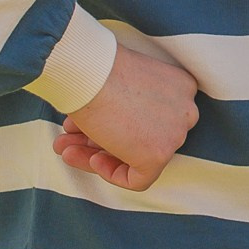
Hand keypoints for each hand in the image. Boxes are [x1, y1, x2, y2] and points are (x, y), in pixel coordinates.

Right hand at [54, 45, 199, 191]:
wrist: (89, 72)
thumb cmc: (96, 70)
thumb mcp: (116, 85)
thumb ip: (118, 109)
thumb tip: (103, 127)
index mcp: (180, 86)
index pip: (151, 116)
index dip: (116, 122)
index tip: (90, 123)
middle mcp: (185, 110)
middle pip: (142, 135)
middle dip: (100, 138)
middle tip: (69, 136)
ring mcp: (176, 133)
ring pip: (137, 155)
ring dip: (95, 153)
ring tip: (63, 148)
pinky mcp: (160, 154)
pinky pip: (139, 178)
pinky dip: (112, 174)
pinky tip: (92, 159)